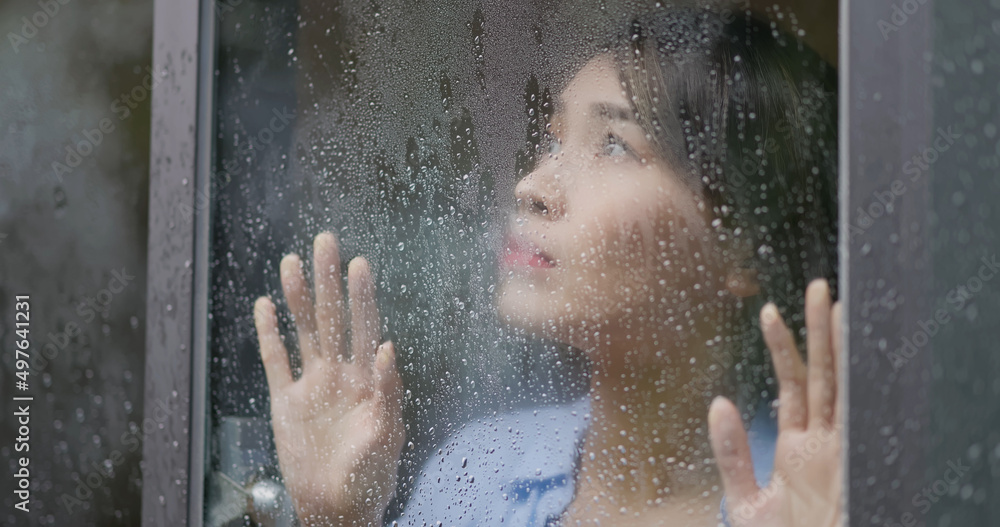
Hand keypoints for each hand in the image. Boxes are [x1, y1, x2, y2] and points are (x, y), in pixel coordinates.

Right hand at [253, 232, 404, 526]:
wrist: (335, 507)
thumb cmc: (370, 477)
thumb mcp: (387, 437)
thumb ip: (389, 393)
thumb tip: (391, 348)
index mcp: (368, 380)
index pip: (364, 327)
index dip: (361, 296)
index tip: (358, 263)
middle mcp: (340, 374)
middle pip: (332, 318)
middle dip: (328, 281)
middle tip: (326, 240)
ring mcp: (312, 385)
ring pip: (303, 332)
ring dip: (297, 298)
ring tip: (292, 261)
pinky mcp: (286, 402)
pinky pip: (276, 361)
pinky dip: (269, 334)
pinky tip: (265, 305)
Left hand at [709, 279, 842, 526]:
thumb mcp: (746, 501)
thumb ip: (731, 455)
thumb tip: (719, 404)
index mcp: (798, 450)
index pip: (792, 386)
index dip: (783, 348)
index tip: (769, 311)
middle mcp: (824, 445)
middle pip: (824, 375)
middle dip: (821, 331)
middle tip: (817, 286)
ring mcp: (841, 453)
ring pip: (842, 387)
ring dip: (840, 346)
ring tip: (835, 302)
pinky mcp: (853, 466)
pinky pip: (858, 416)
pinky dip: (858, 384)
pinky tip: (856, 352)